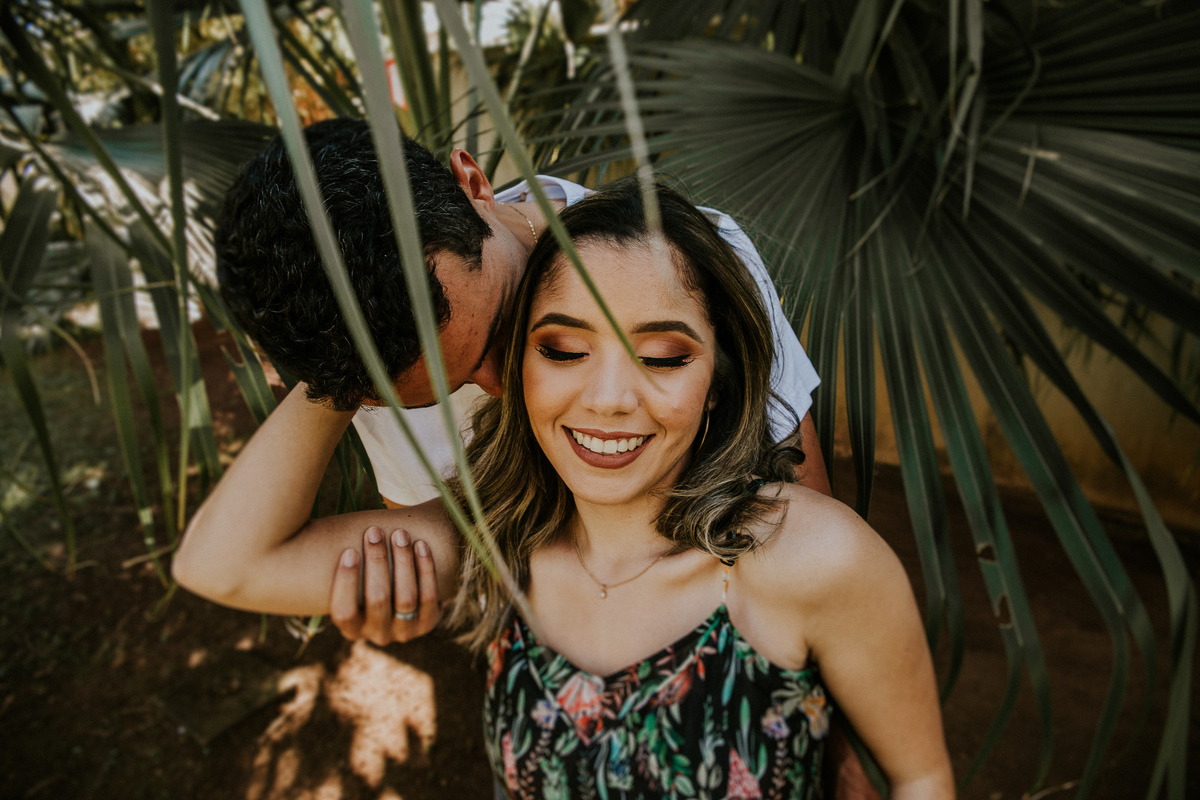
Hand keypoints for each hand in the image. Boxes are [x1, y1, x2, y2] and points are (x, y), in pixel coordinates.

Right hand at [330, 525, 441, 645]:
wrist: (408, 601)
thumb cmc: (369, 582)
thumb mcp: (354, 584)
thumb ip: (345, 567)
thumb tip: (315, 532)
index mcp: (351, 629)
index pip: (344, 612)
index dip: (346, 583)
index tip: (350, 551)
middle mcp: (377, 635)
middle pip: (378, 600)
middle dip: (377, 562)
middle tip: (374, 532)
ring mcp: (405, 632)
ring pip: (405, 598)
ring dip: (403, 562)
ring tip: (400, 534)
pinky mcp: (428, 623)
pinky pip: (429, 596)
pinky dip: (425, 569)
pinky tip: (421, 545)